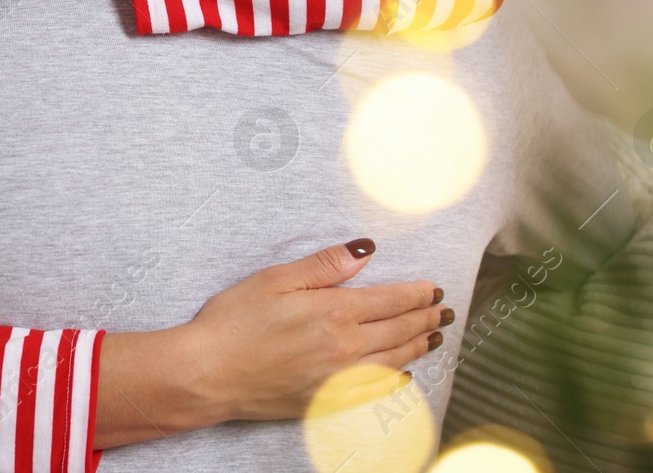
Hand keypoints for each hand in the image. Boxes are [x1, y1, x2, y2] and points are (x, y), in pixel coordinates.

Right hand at [183, 240, 445, 421]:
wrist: (208, 374)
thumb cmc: (234, 322)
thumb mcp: (276, 279)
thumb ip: (324, 265)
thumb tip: (364, 250)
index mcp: (334, 312)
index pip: (390, 300)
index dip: (417, 294)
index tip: (433, 288)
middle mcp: (345, 348)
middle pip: (398, 331)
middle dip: (425, 318)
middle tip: (444, 311)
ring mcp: (338, 379)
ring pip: (393, 362)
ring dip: (417, 347)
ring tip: (433, 337)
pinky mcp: (326, 401)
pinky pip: (372, 391)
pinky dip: (393, 381)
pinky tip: (401, 376)